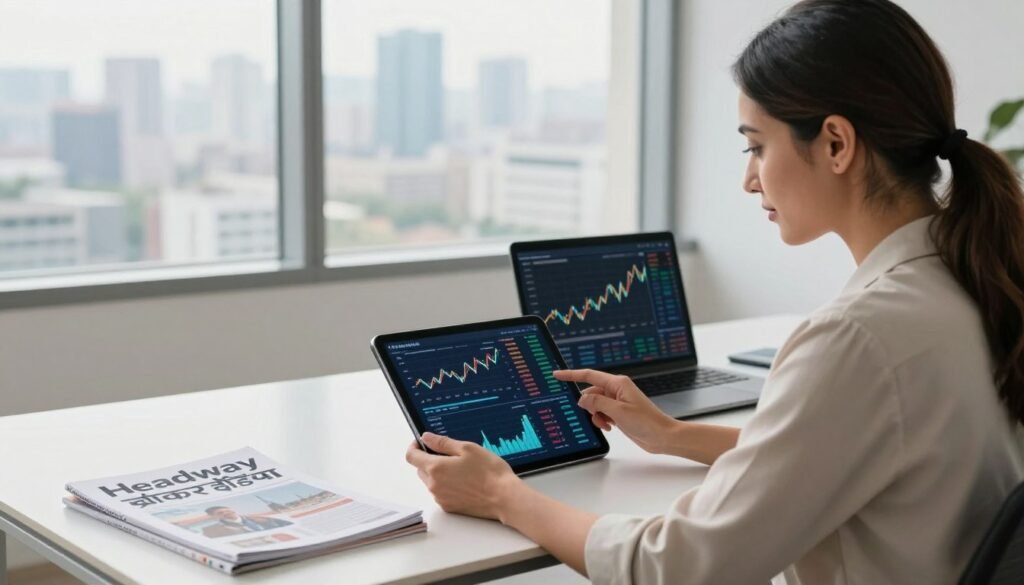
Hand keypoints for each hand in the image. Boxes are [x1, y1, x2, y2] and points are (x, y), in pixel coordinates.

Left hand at [405, 432, 521, 519]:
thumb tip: (426, 437)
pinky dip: (447, 486)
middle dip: (429, 459)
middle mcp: (434, 485)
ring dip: (438, 473)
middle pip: (421, 469)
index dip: (414, 446)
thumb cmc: (489, 472)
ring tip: (461, 469)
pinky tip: (464, 482)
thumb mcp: (467, 448)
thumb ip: (442, 442)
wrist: (504, 498)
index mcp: (436, 468)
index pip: (411, 456)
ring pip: (431, 482)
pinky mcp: (449, 507)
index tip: (422, 442)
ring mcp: (441, 498)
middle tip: (449, 454)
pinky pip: (441, 493)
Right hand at [554, 369, 677, 454]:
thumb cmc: (647, 422)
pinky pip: (602, 412)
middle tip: (598, 415)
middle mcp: (617, 390)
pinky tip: (610, 426)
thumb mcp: (618, 411)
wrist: (662, 436)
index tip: (557, 375)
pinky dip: (601, 420)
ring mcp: (618, 401)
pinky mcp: (619, 412)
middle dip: (589, 405)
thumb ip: (597, 402)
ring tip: (607, 423)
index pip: (589, 375)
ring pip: (595, 404)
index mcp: (618, 383)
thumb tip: (582, 399)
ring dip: (596, 415)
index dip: (571, 375)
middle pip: (591, 393)